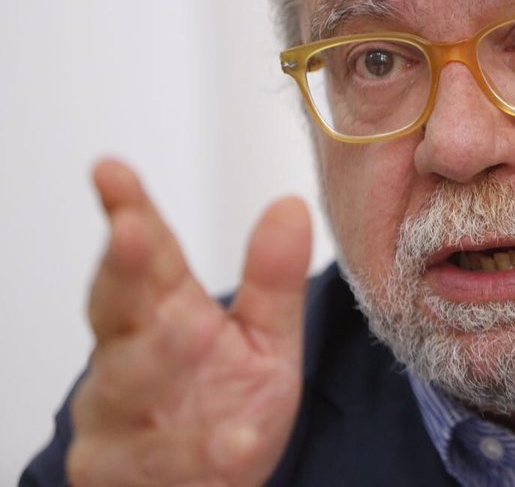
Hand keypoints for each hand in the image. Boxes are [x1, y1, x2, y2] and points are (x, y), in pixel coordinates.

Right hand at [67, 159, 311, 486]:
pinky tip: (238, 441)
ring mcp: (118, 421)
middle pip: (116, 310)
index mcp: (160, 314)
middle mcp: (125, 361)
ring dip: (157, 358)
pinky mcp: (125, 477)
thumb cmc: (225, 407)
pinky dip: (203, 452)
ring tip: (191, 330)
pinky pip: (165, 465)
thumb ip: (272, 280)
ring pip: (126, 386)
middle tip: (130, 232)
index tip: (112, 169)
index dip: (127, 210)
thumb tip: (291, 203)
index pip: (143, 256)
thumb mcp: (263, 340)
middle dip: (120, 270)